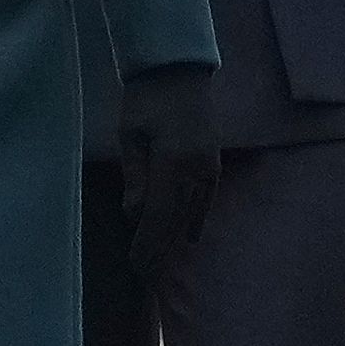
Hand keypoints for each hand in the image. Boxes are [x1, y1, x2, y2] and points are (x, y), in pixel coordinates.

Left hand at [114, 64, 223, 276]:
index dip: (147, 243)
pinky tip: (190, 239)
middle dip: (159, 249)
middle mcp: (197, 168)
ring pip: (191, 212)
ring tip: (161, 264)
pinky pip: (206, 199)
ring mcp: (209, 166)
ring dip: (175, 239)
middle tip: (145, 275)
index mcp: (173, 161)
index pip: (158, 214)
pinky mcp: (214, 161)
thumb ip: (134, 177)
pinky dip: (196, 219)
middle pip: (176, 219)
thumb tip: (135, 216)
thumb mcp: (130, 136)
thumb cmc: (146, 99)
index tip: (136, 265)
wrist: (178, 70)